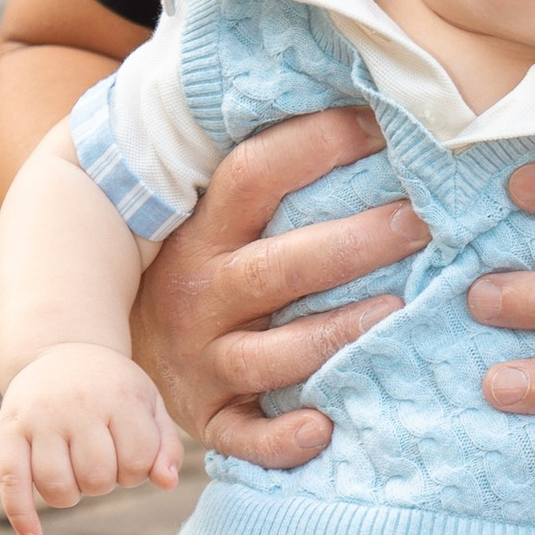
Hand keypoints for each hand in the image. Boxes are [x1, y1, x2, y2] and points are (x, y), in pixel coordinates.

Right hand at [0, 347, 183, 534]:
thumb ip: (164, 444)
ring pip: (56, 485)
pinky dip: (21, 515)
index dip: (136, 473)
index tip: (129, 459)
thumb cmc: (114, 388)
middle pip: (96, 476)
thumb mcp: (148, 403)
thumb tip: (167, 483)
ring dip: (70, 496)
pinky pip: (11, 481)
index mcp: (120, 397)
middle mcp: (77, 406)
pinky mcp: (9, 430)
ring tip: (76, 477)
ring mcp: (40, 418)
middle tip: (101, 464)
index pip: (135, 460)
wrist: (62, 349)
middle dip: (104, 483)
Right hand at [133, 109, 423, 470]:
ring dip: (338, 334)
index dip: (313, 144)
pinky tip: (324, 427)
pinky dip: (282, 438)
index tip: (381, 125)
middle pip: (278, 267)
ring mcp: (202, 362)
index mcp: (202, 233)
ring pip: (272, 353)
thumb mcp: (211, 216)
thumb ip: (270, 171)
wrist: (112, 357)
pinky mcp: (209, 420)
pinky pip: (245, 438)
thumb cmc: (202, 269)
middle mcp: (198, 296)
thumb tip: (361, 95)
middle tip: (422, 222)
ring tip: (402, 311)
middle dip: (353, 244)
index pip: (251, 176)